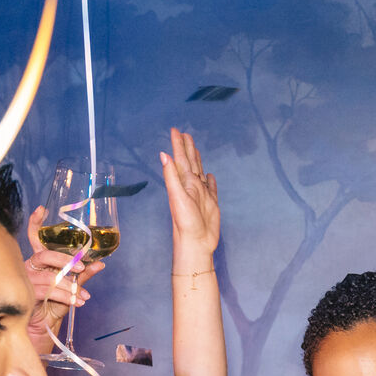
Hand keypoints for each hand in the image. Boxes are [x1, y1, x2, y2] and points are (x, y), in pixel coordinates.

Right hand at [22, 205, 104, 354]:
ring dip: (70, 287)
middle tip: (81, 268)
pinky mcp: (28, 293)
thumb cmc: (54, 302)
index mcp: (40, 259)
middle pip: (45, 255)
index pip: (34, 237)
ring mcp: (27, 279)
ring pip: (51, 277)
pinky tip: (77, 302)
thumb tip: (101, 264)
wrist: (44, 324)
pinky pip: (49, 292)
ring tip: (83, 297)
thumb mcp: (72, 286)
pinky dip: (66, 297)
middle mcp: (31, 265)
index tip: (41, 208)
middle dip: (65, 260)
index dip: (35, 223)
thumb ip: (84, 274)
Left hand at [161, 127, 219, 259]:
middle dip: (187, 148)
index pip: (180, 159)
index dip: (178, 145)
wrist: (197, 244)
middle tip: (185, 134)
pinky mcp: (211, 204)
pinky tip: (210, 175)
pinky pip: (212, 188)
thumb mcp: (177, 197)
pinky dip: (211, 180)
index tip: (176, 130)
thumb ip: (171, 176)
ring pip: (200, 172)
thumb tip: (164, 155)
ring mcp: (202, 195)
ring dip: (197, 160)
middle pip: (190, 162)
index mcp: (184, 183)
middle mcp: (192, 187)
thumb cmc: (185, 224)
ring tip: (196, 148)